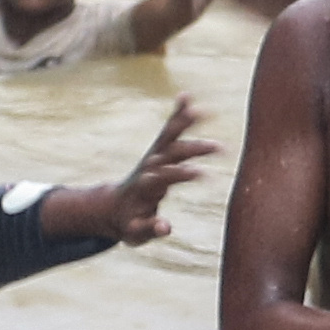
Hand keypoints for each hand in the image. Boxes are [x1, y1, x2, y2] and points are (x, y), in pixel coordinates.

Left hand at [93, 93, 220, 241]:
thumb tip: (166, 227)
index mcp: (144, 189)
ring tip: (203, 110)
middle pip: (170, 156)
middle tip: (218, 147)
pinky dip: (177, 114)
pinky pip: (169, 130)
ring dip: (184, 124)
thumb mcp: (135, 234)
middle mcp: (149, 168)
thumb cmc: (127, 224)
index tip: (199, 172)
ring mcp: (153, 158)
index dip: (178, 175)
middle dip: (192, 150)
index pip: (162, 179)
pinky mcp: (157, 151)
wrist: (111, 208)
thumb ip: (148, 229)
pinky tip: (186, 96)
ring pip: (169, 137)